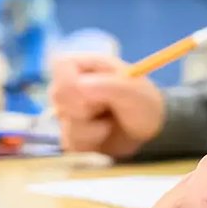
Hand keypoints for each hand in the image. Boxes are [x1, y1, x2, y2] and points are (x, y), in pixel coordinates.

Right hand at [49, 54, 164, 159]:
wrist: (149, 132)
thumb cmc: (144, 103)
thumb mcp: (135, 92)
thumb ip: (110, 87)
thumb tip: (81, 86)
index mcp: (88, 66)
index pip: (60, 64)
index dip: (68, 80)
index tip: (85, 94)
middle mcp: (73, 86)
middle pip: (57, 94)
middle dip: (83, 108)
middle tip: (105, 109)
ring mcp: (69, 110)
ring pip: (63, 123)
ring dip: (90, 129)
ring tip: (109, 124)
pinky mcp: (70, 133)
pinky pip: (69, 142)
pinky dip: (90, 143)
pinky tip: (103, 136)